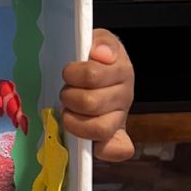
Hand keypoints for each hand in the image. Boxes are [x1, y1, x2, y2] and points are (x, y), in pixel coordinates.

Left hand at [59, 29, 134, 161]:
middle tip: (65, 93)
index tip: (68, 72)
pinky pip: (119, 149)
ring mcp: (121, 117)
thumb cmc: (95, 58)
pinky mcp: (117, 136)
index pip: (92, 75)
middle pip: (90, 103)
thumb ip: (102, 42)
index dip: (74, 74)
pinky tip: (91, 144)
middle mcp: (125, 96)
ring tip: (69, 112)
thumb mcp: (98, 40)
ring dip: (75, 122)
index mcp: (121, 70)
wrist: (103, 71)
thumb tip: (101, 54)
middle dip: (69, 97)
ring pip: (99, 128)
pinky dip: (104, 150)